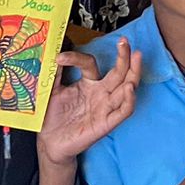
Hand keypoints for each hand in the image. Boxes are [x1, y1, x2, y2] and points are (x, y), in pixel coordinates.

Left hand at [38, 42, 139, 164]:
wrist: (49, 143)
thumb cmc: (52, 117)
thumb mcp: (52, 91)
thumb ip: (55, 73)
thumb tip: (53, 52)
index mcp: (88, 84)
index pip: (90, 64)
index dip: (77, 58)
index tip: (60, 57)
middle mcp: (100, 93)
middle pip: (119, 72)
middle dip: (124, 56)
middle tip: (124, 41)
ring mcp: (105, 107)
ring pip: (127, 88)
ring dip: (133, 72)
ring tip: (135, 57)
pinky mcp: (106, 123)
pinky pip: (123, 111)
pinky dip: (129, 100)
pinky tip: (128, 88)